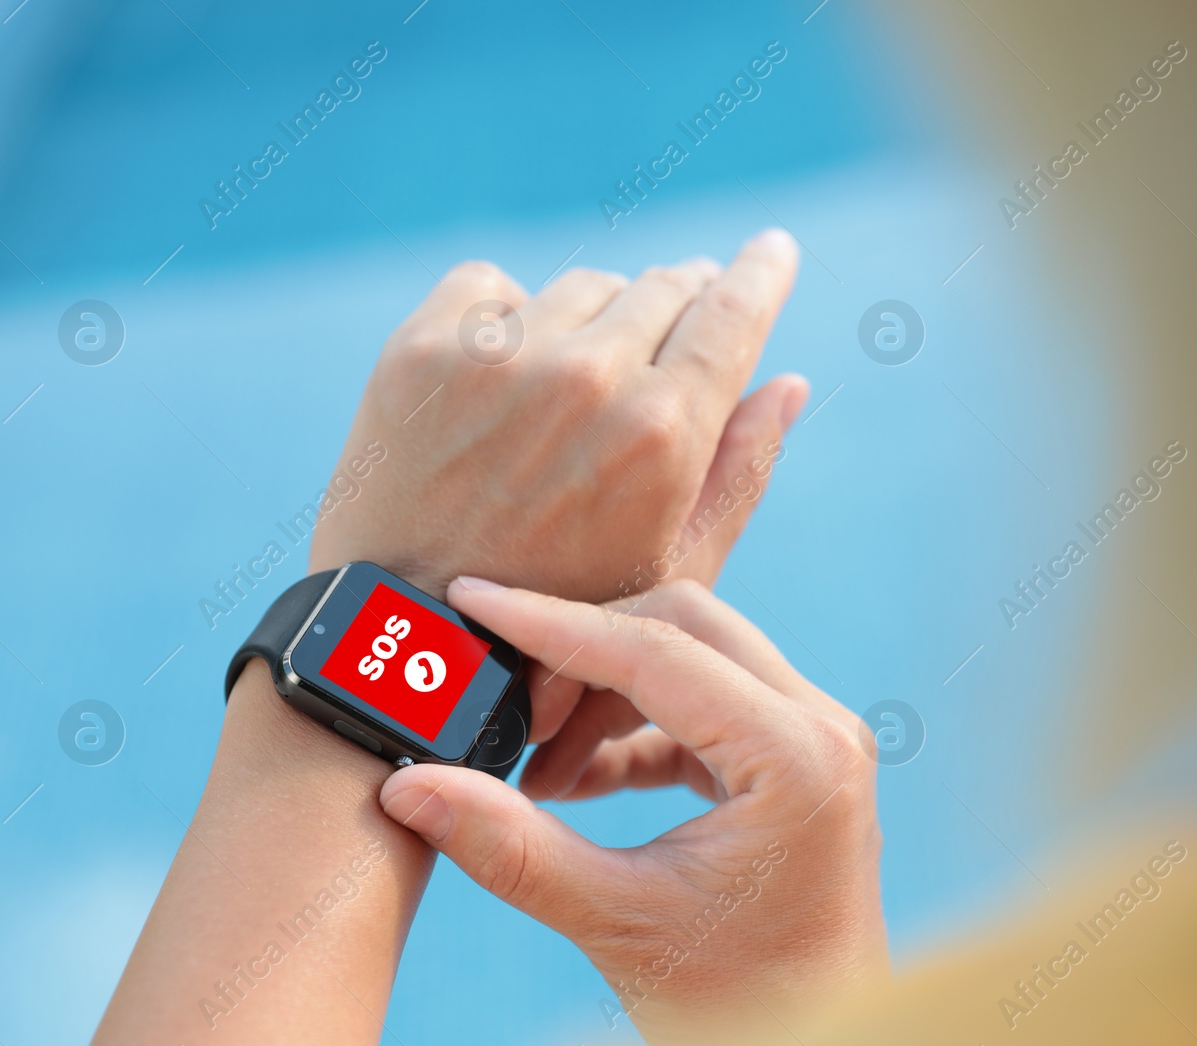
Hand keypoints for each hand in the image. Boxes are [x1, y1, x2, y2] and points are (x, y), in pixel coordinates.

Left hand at [309, 231, 808, 601]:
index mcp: (663, 433)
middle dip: (677, 306)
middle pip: (661, 288)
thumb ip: (740, 471)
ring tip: (569, 391)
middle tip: (663, 341)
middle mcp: (586, 377)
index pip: (733, 311)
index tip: (772, 249)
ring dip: (591, 324)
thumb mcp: (673, 570)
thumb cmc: (560, 619)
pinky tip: (498, 381)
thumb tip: (790, 384)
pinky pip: (488, 286)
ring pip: (582, 289)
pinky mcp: (422, 347)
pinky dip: (503, 320)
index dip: (761, 273)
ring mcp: (497, 356)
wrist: (407, 645)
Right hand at [378, 578, 888, 1045]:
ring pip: (690, 659)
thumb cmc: (741, 1002)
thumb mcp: (618, 921)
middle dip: (580, 655)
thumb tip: (412, 787)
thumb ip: (512, 847)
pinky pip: (701, 709)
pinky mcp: (792, 761)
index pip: (658, 649)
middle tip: (506, 707)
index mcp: (795, 755)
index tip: (474, 601)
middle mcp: (818, 727)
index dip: (553, 625)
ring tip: (533, 770)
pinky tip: (572, 782)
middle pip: (681, 627)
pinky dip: (632, 731)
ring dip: (602, 697)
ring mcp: (811, 740)